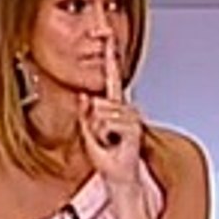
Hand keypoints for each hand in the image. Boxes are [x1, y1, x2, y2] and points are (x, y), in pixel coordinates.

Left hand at [82, 36, 143, 190]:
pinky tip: (111, 142)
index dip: (111, 60)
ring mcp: (132, 120)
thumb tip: (84, 96)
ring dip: (99, 130)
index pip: (113, 79)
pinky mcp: (134, 129)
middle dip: (94, 119)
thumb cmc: (109, 162)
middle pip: (101, 100)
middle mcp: (126, 111)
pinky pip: (110, 122)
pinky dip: (105, 134)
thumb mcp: (89, 136)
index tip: (110, 39)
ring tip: (106, 143)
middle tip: (100, 137)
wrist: (121, 180)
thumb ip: (86, 115)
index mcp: (116, 110)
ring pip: (104, 111)